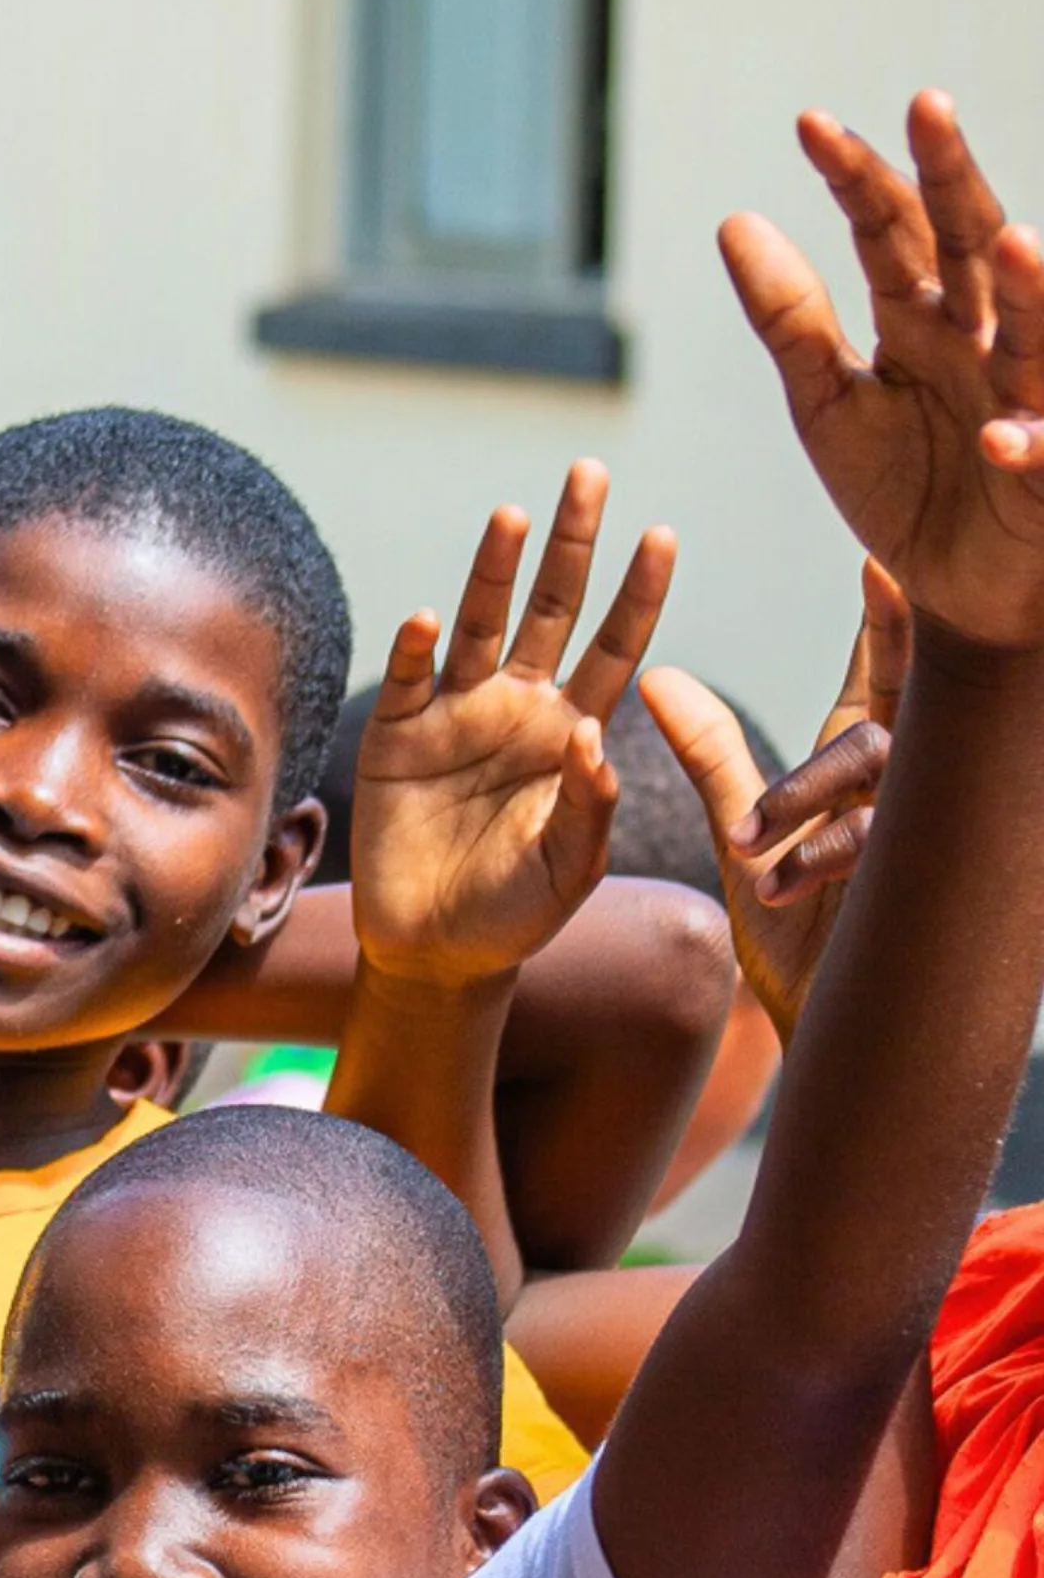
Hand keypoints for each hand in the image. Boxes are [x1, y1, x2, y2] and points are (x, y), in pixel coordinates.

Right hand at [351, 461, 672, 990]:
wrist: (435, 953)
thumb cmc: (517, 914)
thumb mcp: (573, 869)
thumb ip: (590, 804)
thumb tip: (595, 732)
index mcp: (572, 731)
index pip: (616, 645)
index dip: (638, 592)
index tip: (663, 535)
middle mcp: (518, 708)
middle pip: (551, 608)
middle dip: (571, 543)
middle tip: (589, 474)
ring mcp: (454, 717)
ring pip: (479, 625)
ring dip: (493, 570)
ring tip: (513, 516)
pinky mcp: (395, 740)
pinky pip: (408, 682)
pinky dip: (413, 649)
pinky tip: (423, 619)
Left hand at [638, 564, 907, 1038]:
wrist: (825, 1022)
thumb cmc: (795, 926)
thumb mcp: (744, 829)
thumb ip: (709, 752)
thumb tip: (652, 675)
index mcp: (868, 761)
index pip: (890, 674)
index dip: (888, 619)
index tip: (880, 555)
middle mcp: (912, 781)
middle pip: (912, 696)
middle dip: (901, 641)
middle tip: (888, 578)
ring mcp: (926, 827)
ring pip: (884, 769)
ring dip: (813, 798)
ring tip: (748, 846)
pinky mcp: (923, 879)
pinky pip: (883, 841)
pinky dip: (824, 855)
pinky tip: (776, 882)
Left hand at [723, 93, 1043, 651]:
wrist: (947, 585)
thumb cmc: (901, 484)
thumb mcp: (828, 401)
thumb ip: (789, 318)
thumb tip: (734, 221)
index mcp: (921, 317)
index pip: (889, 230)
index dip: (856, 178)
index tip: (808, 123)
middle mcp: (980, 339)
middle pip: (970, 245)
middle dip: (956, 179)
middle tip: (929, 105)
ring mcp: (1024, 398)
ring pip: (1036, 331)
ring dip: (1030, 289)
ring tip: (1013, 242)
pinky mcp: (1043, 474)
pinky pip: (1041, 453)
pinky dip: (1027, 444)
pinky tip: (1000, 437)